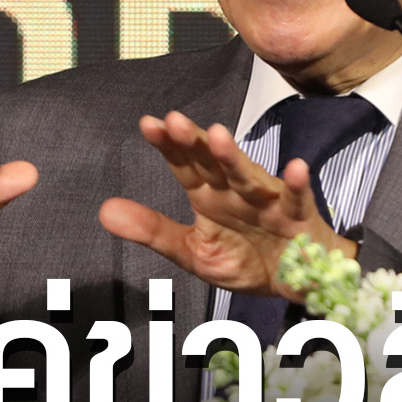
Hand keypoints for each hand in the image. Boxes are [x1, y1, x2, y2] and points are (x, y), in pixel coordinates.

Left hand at [98, 110, 356, 301]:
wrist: (295, 281)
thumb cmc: (245, 259)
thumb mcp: (192, 251)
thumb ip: (152, 230)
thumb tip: (103, 210)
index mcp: (209, 196)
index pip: (184, 165)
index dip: (168, 145)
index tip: (148, 124)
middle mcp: (235, 191)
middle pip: (213, 162)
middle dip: (195, 142)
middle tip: (174, 120)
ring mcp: (268, 201)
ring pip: (249, 176)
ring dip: (234, 157)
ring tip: (217, 136)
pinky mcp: (298, 217)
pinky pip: (297, 199)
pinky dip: (296, 185)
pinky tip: (295, 168)